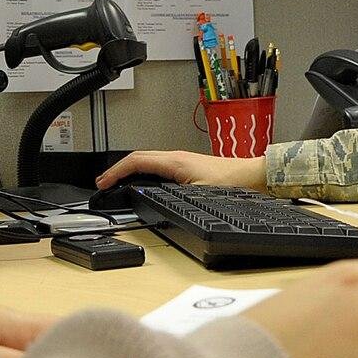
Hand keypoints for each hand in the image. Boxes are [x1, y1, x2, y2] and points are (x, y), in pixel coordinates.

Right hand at [95, 149, 265, 190]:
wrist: (254, 178)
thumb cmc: (232, 184)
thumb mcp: (198, 195)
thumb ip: (171, 197)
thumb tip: (149, 199)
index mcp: (175, 162)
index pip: (136, 161)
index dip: (116, 171)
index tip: (103, 182)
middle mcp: (177, 158)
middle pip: (139, 159)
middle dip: (118, 171)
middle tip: (105, 184)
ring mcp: (182, 162)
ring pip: (148, 163)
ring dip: (131, 172)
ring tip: (119, 184)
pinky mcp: (188, 168)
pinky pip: (158, 168)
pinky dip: (144, 174)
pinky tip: (145, 185)